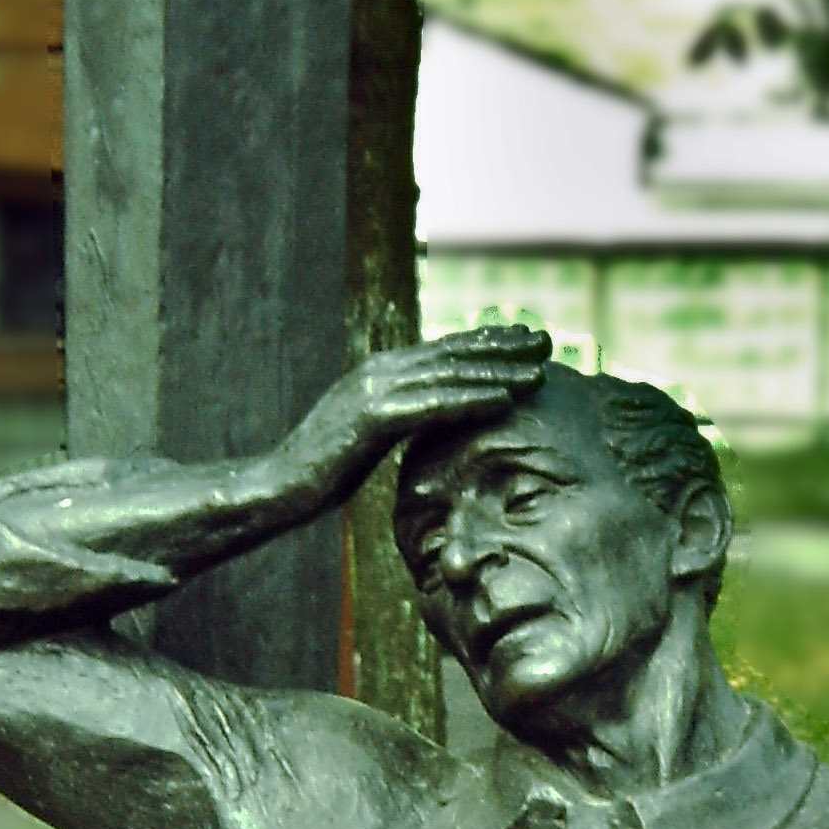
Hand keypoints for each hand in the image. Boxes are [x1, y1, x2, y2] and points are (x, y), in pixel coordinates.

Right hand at [292, 326, 551, 500]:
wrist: (279, 486)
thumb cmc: (323, 470)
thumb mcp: (368, 437)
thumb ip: (398, 418)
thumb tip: (428, 419)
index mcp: (380, 373)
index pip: (444, 352)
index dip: (488, 344)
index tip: (527, 342)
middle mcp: (380, 371)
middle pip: (454, 353)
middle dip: (503, 346)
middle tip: (548, 341)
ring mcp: (375, 391)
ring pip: (450, 376)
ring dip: (499, 372)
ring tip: (540, 371)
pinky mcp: (373, 418)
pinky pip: (434, 407)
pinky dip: (473, 401)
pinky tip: (506, 400)